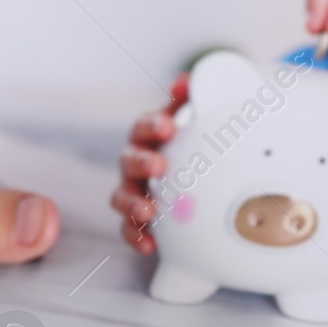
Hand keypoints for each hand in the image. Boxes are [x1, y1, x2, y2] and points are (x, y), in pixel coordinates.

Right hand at [109, 74, 187, 255]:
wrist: (204, 180)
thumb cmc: (198, 143)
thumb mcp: (202, 119)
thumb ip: (197, 96)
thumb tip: (190, 80)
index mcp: (154, 136)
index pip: (146, 126)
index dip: (154, 125)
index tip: (168, 127)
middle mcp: (140, 162)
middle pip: (129, 160)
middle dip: (142, 162)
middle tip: (158, 166)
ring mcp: (137, 191)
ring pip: (123, 196)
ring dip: (132, 203)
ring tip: (147, 213)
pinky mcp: (139, 221)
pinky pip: (130, 230)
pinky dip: (137, 237)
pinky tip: (150, 245)